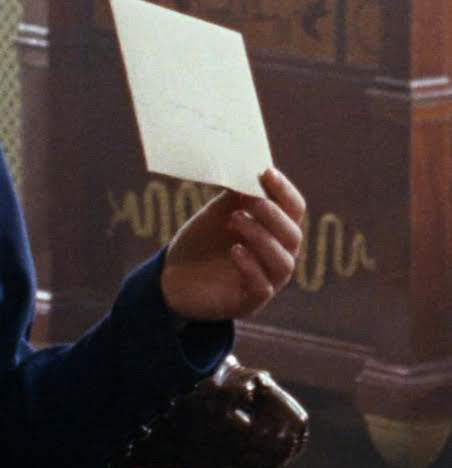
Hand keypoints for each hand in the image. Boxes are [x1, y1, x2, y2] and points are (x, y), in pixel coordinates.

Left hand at [160, 168, 304, 320]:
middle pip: (293, 235)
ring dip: (261, 237)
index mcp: (275, 230)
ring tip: (234, 221)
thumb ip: (236, 194)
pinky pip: (262, 287)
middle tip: (250, 201)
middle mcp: (278, 255)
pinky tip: (235, 250)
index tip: (266, 172)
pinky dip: (251, 266)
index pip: (294, 209)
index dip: (284, 190)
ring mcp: (267, 281)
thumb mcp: (219, 212)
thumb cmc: (203, 240)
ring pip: (282, 262)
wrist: (173, 275)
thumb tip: (247, 166)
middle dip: (272, 215)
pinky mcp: (249, 301)